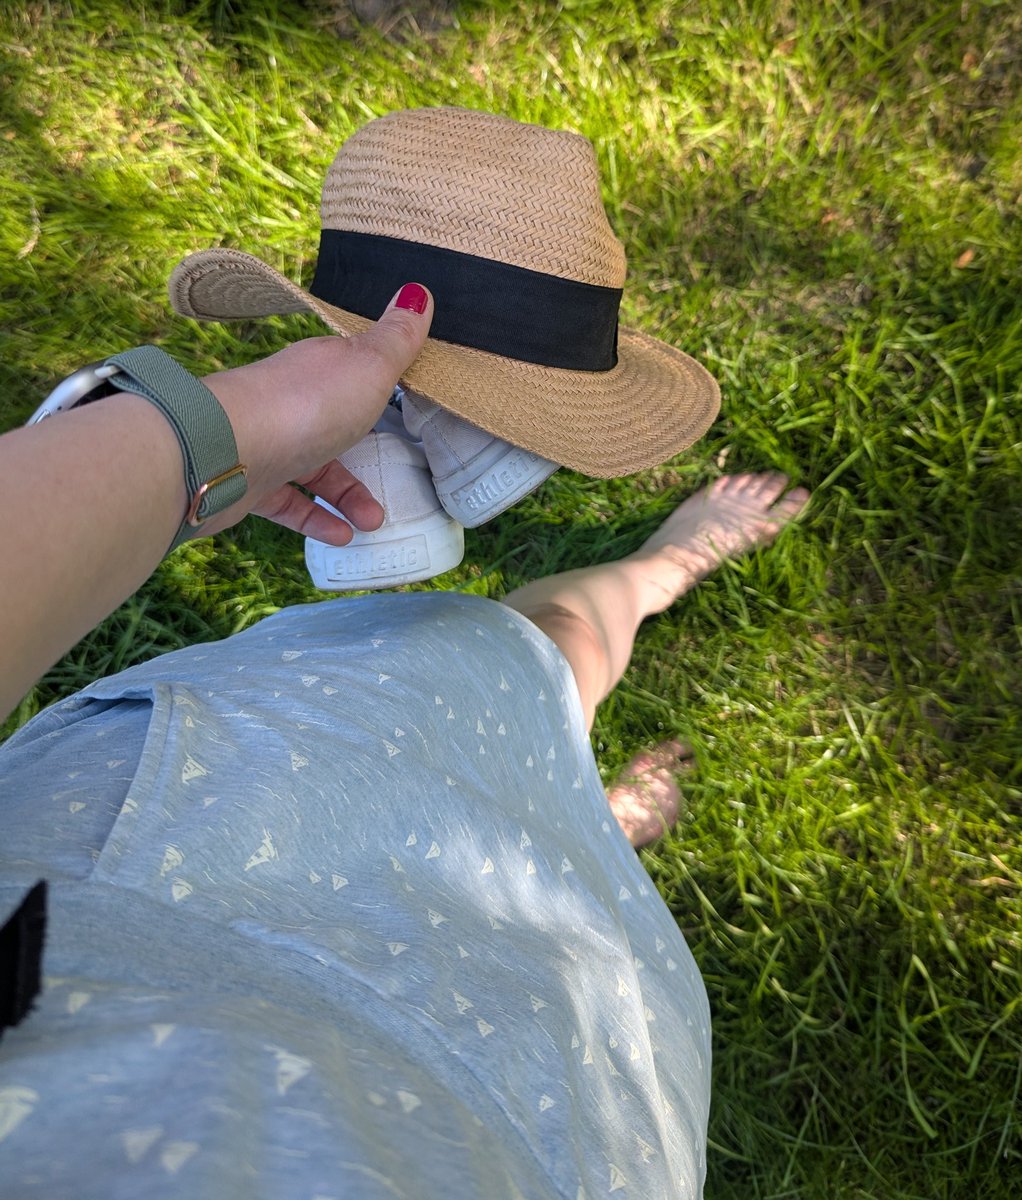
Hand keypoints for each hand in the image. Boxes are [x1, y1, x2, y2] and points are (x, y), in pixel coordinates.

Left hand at [198, 283, 433, 544]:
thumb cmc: (304, 404)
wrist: (226, 450)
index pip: (351, 372)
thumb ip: (397, 339)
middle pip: (334, 424)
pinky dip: (317, 519)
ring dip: (347, 495)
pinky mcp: (251, 485)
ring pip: (314, 470)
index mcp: (319, 370)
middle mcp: (292, 403)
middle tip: (397, 474)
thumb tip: (419, 291)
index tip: (401, 402)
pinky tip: (343, 536)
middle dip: (366, 451)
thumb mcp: (368, 366)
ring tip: (374, 521)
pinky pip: (290, 503)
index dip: (376, 383)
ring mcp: (270, 444)